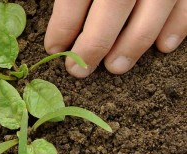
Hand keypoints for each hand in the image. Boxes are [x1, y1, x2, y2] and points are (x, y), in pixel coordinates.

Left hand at [45, 0, 186, 77]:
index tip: (54, 48)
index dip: (62, 27)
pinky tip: (163, 46)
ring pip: (152, 13)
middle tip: (78, 71)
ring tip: (115, 68)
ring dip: (133, 45)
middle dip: (93, 45)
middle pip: (113, 7)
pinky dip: (178, 29)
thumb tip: (59, 32)